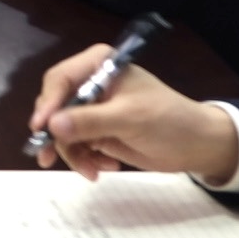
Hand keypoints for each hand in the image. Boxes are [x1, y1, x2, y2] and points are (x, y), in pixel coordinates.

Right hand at [26, 54, 238, 183]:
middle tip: (48, 158)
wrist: (197, 146)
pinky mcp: (97, 130)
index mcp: (99, 66)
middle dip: (56, 135)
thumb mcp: (129, 119)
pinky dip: (85, 159)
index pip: (60, 79)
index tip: (41, 129)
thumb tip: (52, 125)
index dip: (48, 104)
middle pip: (55, 106)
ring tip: (92, 171)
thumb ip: (90, 121)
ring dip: (73, 153)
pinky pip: (76, 145)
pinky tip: (104, 168)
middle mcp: (92, 83)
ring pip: (62, 130)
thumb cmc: (168, 122)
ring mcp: (93, 108)